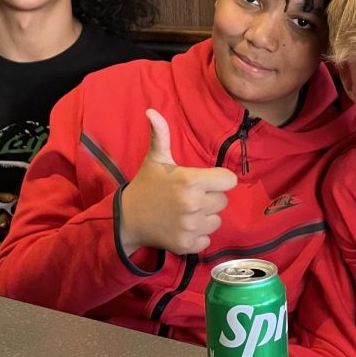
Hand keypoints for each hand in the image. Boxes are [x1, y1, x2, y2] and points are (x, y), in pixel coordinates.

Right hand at [119, 109, 237, 256]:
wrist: (126, 219)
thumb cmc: (146, 186)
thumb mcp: (155, 159)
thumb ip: (160, 135)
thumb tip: (151, 111)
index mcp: (192, 181)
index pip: (229, 181)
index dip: (218, 180)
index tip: (204, 181)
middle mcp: (194, 204)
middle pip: (223, 201)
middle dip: (210, 198)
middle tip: (189, 197)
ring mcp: (191, 227)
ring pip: (216, 221)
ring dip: (205, 218)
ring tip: (185, 212)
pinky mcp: (187, 245)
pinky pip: (207, 240)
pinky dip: (197, 236)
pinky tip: (182, 227)